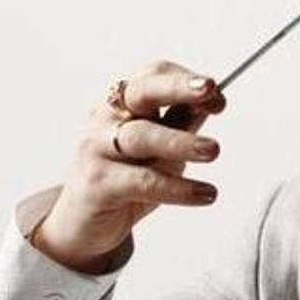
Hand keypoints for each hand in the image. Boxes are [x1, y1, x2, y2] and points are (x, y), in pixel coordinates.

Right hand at [32, 60, 226, 273]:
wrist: (82, 223)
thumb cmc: (127, 177)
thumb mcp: (161, 147)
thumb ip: (181, 122)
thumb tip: (213, 100)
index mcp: (121, 102)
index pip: (152, 75)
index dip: (186, 79)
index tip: (216, 93)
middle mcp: (104, 118)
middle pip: (141, 93)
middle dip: (178, 88)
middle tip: (210, 91)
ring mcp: (95, 149)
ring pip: (141, 136)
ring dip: (181, 141)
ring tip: (213, 150)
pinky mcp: (96, 184)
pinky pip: (142, 181)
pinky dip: (178, 188)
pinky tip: (204, 194)